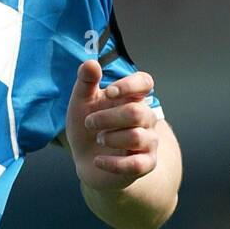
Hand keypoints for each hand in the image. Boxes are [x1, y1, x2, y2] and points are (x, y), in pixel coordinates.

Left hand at [65, 58, 158, 190]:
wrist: (86, 160)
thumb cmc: (88, 127)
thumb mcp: (81, 102)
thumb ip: (85, 82)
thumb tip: (91, 63)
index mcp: (132, 98)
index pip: (145, 82)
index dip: (129, 85)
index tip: (108, 92)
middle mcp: (146, 118)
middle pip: (137, 112)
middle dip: (107, 118)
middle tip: (89, 123)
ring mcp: (148, 142)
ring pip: (137, 137)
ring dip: (110, 138)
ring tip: (99, 140)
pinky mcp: (146, 164)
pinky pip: (136, 164)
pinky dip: (113, 163)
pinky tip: (98, 160)